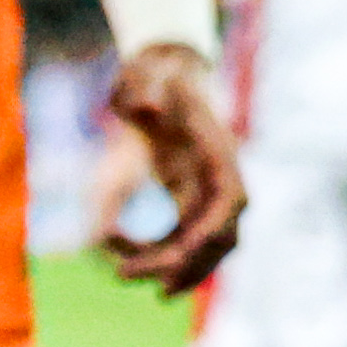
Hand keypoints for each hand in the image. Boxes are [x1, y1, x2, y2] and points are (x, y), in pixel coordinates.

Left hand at [102, 42, 245, 294]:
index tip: (175, 258)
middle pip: (219, 234)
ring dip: (170, 267)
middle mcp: (219, 176)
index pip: (230, 200)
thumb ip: (146, 89)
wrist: (164, 70)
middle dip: (184, 264)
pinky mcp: (188, 195)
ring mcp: (206, 189)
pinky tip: (116, 246)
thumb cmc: (156, 73)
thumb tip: (146, 108)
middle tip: (128, 276)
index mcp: (216, 150)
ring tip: (122, 273)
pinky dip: (154, 250)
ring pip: (201, 244)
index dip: (209, 234)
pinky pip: (180, 236)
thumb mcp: (148, 75)